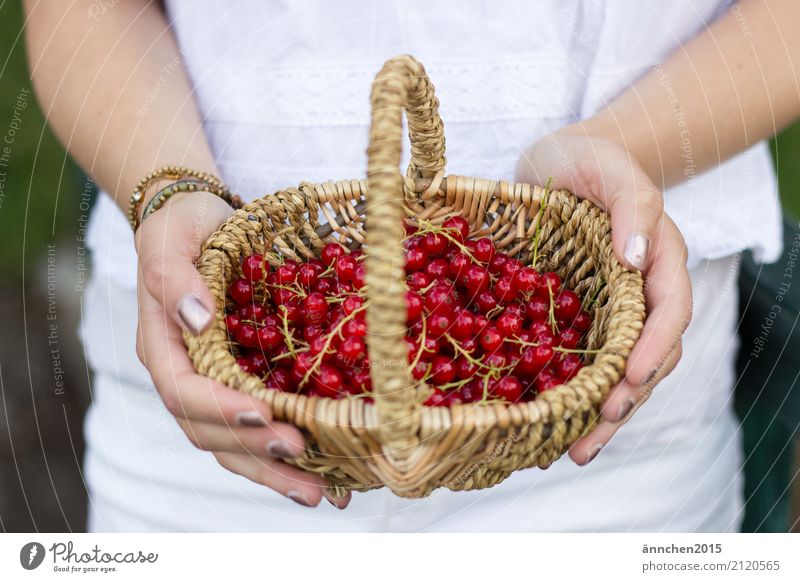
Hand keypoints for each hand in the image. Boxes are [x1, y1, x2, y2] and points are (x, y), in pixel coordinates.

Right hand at [134, 190, 349, 508]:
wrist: (198, 222)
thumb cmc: (183, 227)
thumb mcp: (171, 239)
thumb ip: (176, 278)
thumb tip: (198, 320)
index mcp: (163, 347)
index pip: (183, 391)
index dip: (218, 408)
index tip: (260, 413)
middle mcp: (186, 376)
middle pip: (210, 433)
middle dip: (254, 451)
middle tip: (301, 455)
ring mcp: (214, 386)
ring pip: (234, 444)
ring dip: (273, 471)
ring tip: (320, 492)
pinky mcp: (242, 384)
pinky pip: (258, 428)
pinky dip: (286, 454)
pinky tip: (325, 471)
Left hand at [515, 131, 691, 464]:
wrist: (558, 162)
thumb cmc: (588, 160)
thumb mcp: (609, 167)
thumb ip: (631, 205)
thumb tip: (636, 257)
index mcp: (658, 259)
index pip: (668, 311)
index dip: (653, 348)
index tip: (629, 379)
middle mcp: (639, 293)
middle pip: (647, 356)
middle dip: (627, 398)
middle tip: (596, 431)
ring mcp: (609, 310)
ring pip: (617, 371)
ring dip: (602, 413)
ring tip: (575, 451)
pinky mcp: (578, 319)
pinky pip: (583, 362)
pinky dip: (572, 395)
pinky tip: (551, 423)